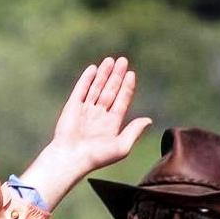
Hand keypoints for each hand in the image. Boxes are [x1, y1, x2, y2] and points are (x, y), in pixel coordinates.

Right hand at [18, 55, 152, 210]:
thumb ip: (134, 131)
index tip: (131, 74)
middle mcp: (98, 116)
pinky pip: (80, 90)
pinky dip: (86, 79)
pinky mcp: (72, 107)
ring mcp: (85, 110)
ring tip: (110, 60)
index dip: (127, 87)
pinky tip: (93, 68)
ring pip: (96, 88)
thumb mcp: (122, 146)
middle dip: (116, 76)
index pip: (121, 100)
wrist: (70, 158)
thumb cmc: (96, 157)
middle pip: (110, 91)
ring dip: (103, 74)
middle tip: (123, 60)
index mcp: (111, 124)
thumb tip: (148, 120)